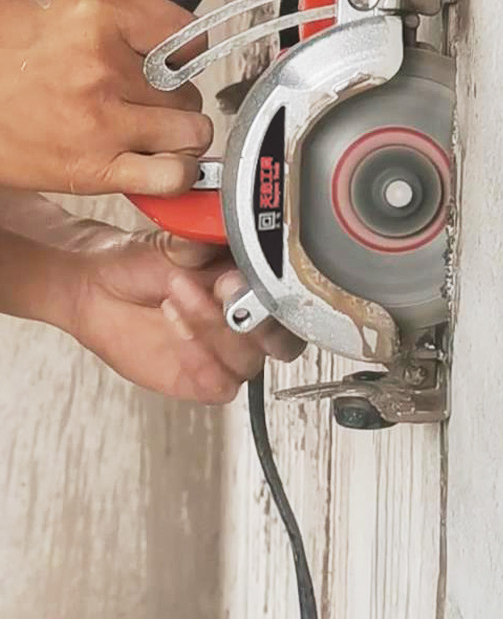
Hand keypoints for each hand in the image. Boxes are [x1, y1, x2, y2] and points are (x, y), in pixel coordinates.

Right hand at [0, 0, 210, 194]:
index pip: (182, 32)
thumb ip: (116, 20)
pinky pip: (171, 176)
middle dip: (174, 97)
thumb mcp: (54, 8)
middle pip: (186, 87)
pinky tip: (161, 165)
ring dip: (180, 136)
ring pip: (190, 131)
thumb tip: (168, 37)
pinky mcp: (94, 168)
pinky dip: (178, 175)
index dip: (187, 51)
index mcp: (94, 19)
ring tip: (155, 134)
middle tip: (147, 103)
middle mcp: (102, 67)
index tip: (180, 62)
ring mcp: (101, 120)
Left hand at [62, 223, 304, 402]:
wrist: (96, 285)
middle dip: (257, 321)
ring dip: (213, 330)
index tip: (237, 274)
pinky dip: (200, 359)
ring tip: (177, 299)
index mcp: (256, 285)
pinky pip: (220, 384)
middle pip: (283, 340)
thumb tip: (228, 234)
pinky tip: (176, 328)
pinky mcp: (204, 379)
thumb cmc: (140, 260)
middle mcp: (249, 321)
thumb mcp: (174, 242)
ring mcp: (228, 353)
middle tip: (221, 291)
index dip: (272, 290)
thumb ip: (206, 243)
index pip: (291, 299)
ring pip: (248, 360)